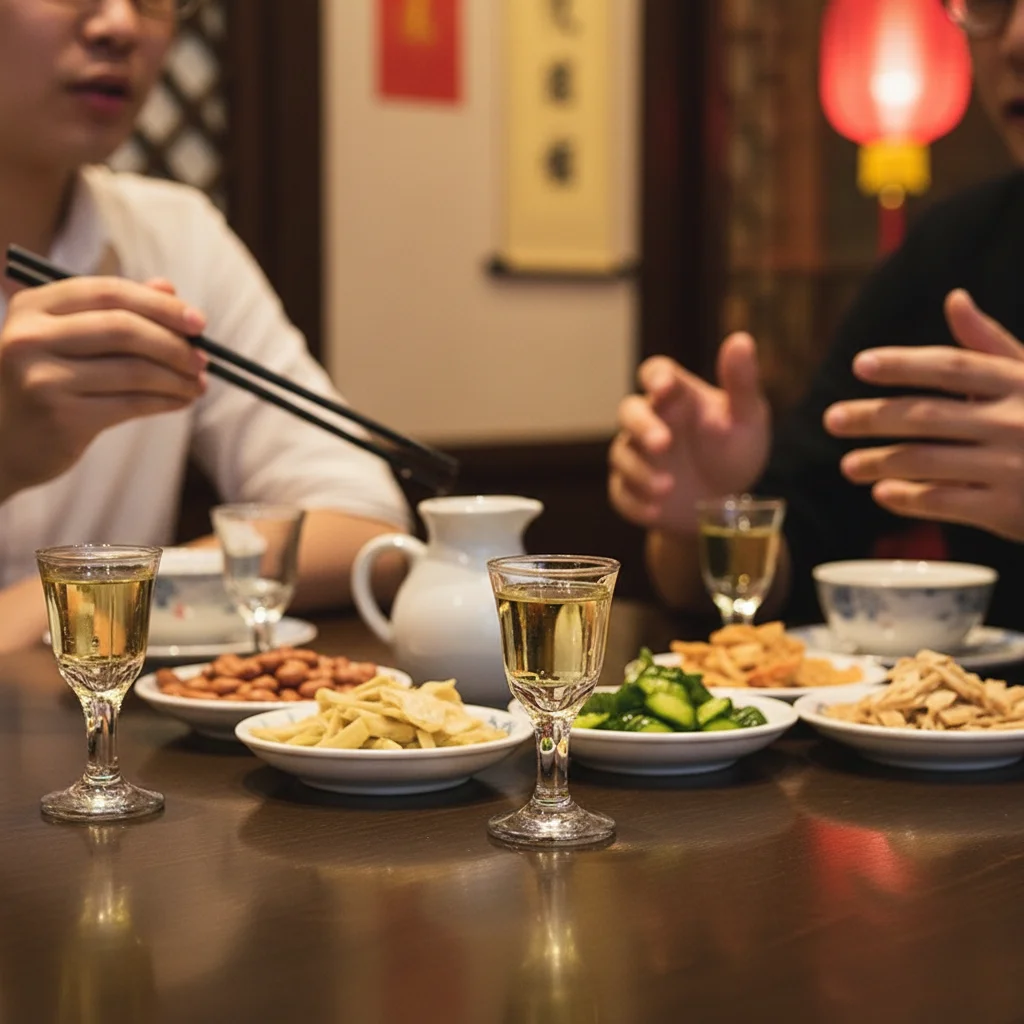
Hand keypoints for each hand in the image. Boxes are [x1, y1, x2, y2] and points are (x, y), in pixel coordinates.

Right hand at [0, 276, 207, 496]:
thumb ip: (113, 310)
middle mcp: (30, 338)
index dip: (160, 305)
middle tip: (204, 358)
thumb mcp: (67, 339)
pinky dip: (166, 401)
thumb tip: (169, 288)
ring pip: (133, 370)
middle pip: (123, 329)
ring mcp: (42, 379)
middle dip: (173, 344)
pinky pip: (131, 404)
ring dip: (177, 378)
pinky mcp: (61, 418)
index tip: (199, 322)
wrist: (1, 444)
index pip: (108, 292)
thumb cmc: (44, 382)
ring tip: (198, 384)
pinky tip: (181, 401)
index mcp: (31, 307)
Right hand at [608, 333, 771, 532]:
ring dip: (640, 471)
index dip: (656, 377)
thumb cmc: (735, 451)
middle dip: (642, 426)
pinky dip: (635, 502)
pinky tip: (655, 511)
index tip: (664, 387)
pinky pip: (621, 493)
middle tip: (664, 444)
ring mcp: (638, 457)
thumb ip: (743, 382)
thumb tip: (741, 339)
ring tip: (668, 488)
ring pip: (622, 454)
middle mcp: (651, 422)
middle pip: (629, 411)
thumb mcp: (748, 417)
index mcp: (677, 397)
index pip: (655, 373)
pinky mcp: (630, 491)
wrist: (726, 507)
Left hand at [825, 289, 1023, 540]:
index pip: (951, 367)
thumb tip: (954, 298)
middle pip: (927, 415)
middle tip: (832, 420)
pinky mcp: (1008, 510)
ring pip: (927, 461)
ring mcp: (1012, 467)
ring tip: (848, 466)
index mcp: (1021, 383)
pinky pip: (944, 501)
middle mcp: (1016, 421)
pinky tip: (882, 493)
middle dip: (872, 417)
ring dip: (879, 462)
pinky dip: (908, 497)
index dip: (904, 364)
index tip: (860, 365)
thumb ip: (990, 345)